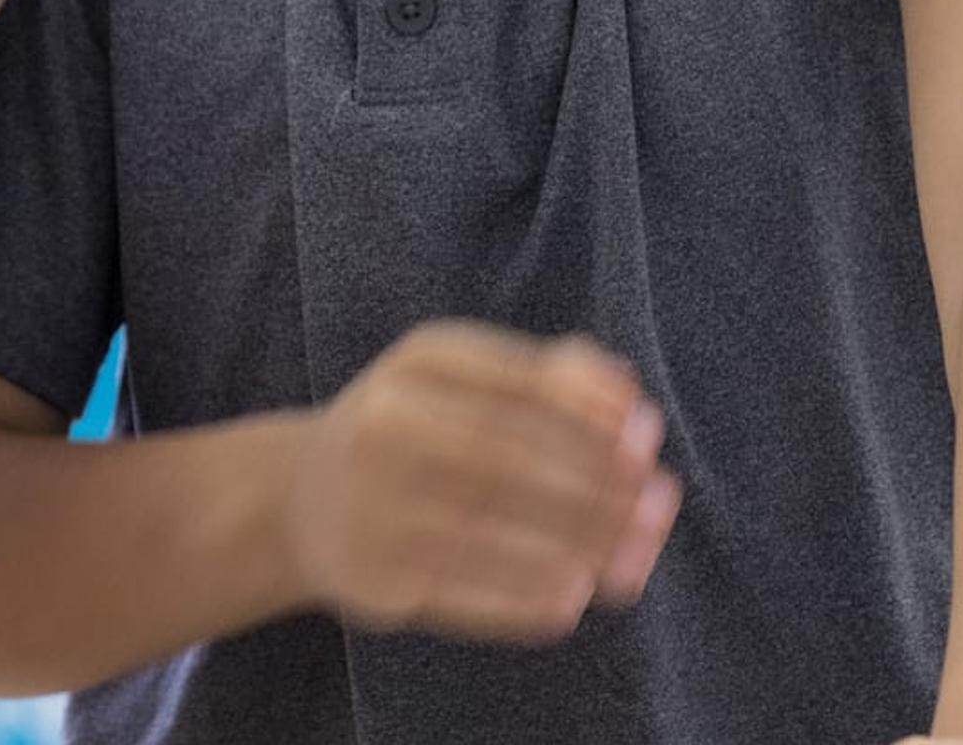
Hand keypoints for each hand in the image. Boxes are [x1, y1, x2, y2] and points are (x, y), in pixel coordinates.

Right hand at [284, 323, 682, 642]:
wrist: (302, 500)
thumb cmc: (415, 427)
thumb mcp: (464, 377)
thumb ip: (549, 373)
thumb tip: (629, 393)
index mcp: (420, 362)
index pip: (518, 384)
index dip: (589, 412)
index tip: (649, 437)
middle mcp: (386, 426)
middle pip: (506, 458)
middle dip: (593, 485)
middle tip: (660, 506)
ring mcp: (372, 506)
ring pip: (486, 530)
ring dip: (572, 548)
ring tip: (634, 561)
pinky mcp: (371, 579)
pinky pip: (457, 593)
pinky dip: (519, 600)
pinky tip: (571, 601)